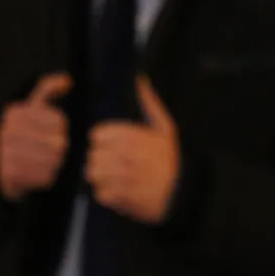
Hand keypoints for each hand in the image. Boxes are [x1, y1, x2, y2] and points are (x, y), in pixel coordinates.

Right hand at [0, 72, 72, 200]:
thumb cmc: (20, 134)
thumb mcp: (30, 108)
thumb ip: (47, 89)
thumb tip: (67, 79)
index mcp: (15, 113)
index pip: (60, 122)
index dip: (60, 130)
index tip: (49, 132)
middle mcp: (8, 131)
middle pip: (59, 142)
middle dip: (58, 149)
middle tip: (47, 151)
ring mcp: (7, 153)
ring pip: (54, 161)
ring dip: (54, 163)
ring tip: (41, 161)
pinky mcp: (10, 175)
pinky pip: (46, 177)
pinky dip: (46, 177)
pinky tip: (35, 173)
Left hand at [86, 76, 180, 223]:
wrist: (182, 193)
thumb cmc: (170, 160)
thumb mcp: (165, 129)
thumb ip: (149, 103)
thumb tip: (140, 78)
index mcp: (133, 135)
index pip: (97, 135)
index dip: (103, 142)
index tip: (114, 148)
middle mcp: (126, 155)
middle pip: (92, 155)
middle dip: (101, 160)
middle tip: (115, 166)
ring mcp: (123, 177)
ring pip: (93, 174)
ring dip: (101, 178)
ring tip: (116, 179)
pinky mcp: (122, 197)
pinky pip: (99, 194)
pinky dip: (106, 196)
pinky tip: (119, 193)